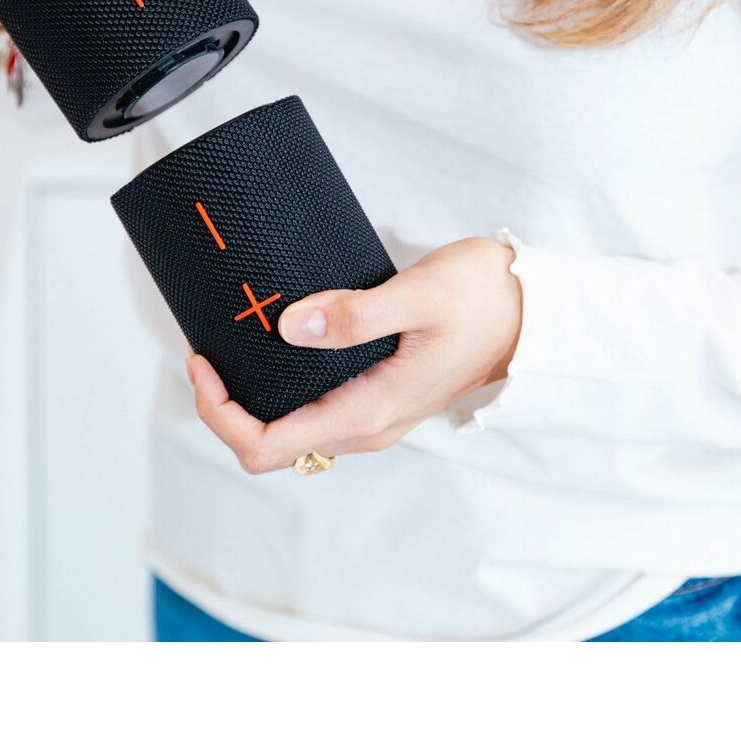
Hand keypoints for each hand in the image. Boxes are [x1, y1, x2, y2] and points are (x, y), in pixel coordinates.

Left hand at [190, 237, 522, 473]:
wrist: (534, 312)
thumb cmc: (484, 298)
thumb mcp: (419, 295)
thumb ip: (354, 315)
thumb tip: (290, 327)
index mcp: (369, 411)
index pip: (266, 445)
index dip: (220, 412)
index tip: (206, 362)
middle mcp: (368, 426)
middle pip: (271, 445)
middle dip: (229, 406)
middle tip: (211, 350)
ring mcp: (375, 416)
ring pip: (292, 432)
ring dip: (255, 400)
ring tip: (235, 347)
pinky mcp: (381, 397)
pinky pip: (315, 411)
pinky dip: (284, 389)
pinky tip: (279, 345)